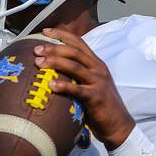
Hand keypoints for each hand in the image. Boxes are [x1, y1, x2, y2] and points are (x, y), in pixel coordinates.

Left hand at [33, 28, 135, 148]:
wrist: (118, 124)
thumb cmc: (100, 105)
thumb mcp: (91, 83)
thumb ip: (78, 74)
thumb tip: (55, 69)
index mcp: (96, 63)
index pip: (78, 42)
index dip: (62, 34)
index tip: (45, 31)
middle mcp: (98, 68)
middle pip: (74, 52)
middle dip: (54, 48)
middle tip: (36, 49)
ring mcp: (98, 82)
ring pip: (74, 67)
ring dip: (55, 62)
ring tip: (38, 63)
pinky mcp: (96, 97)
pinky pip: (78, 90)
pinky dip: (64, 86)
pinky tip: (51, 85)